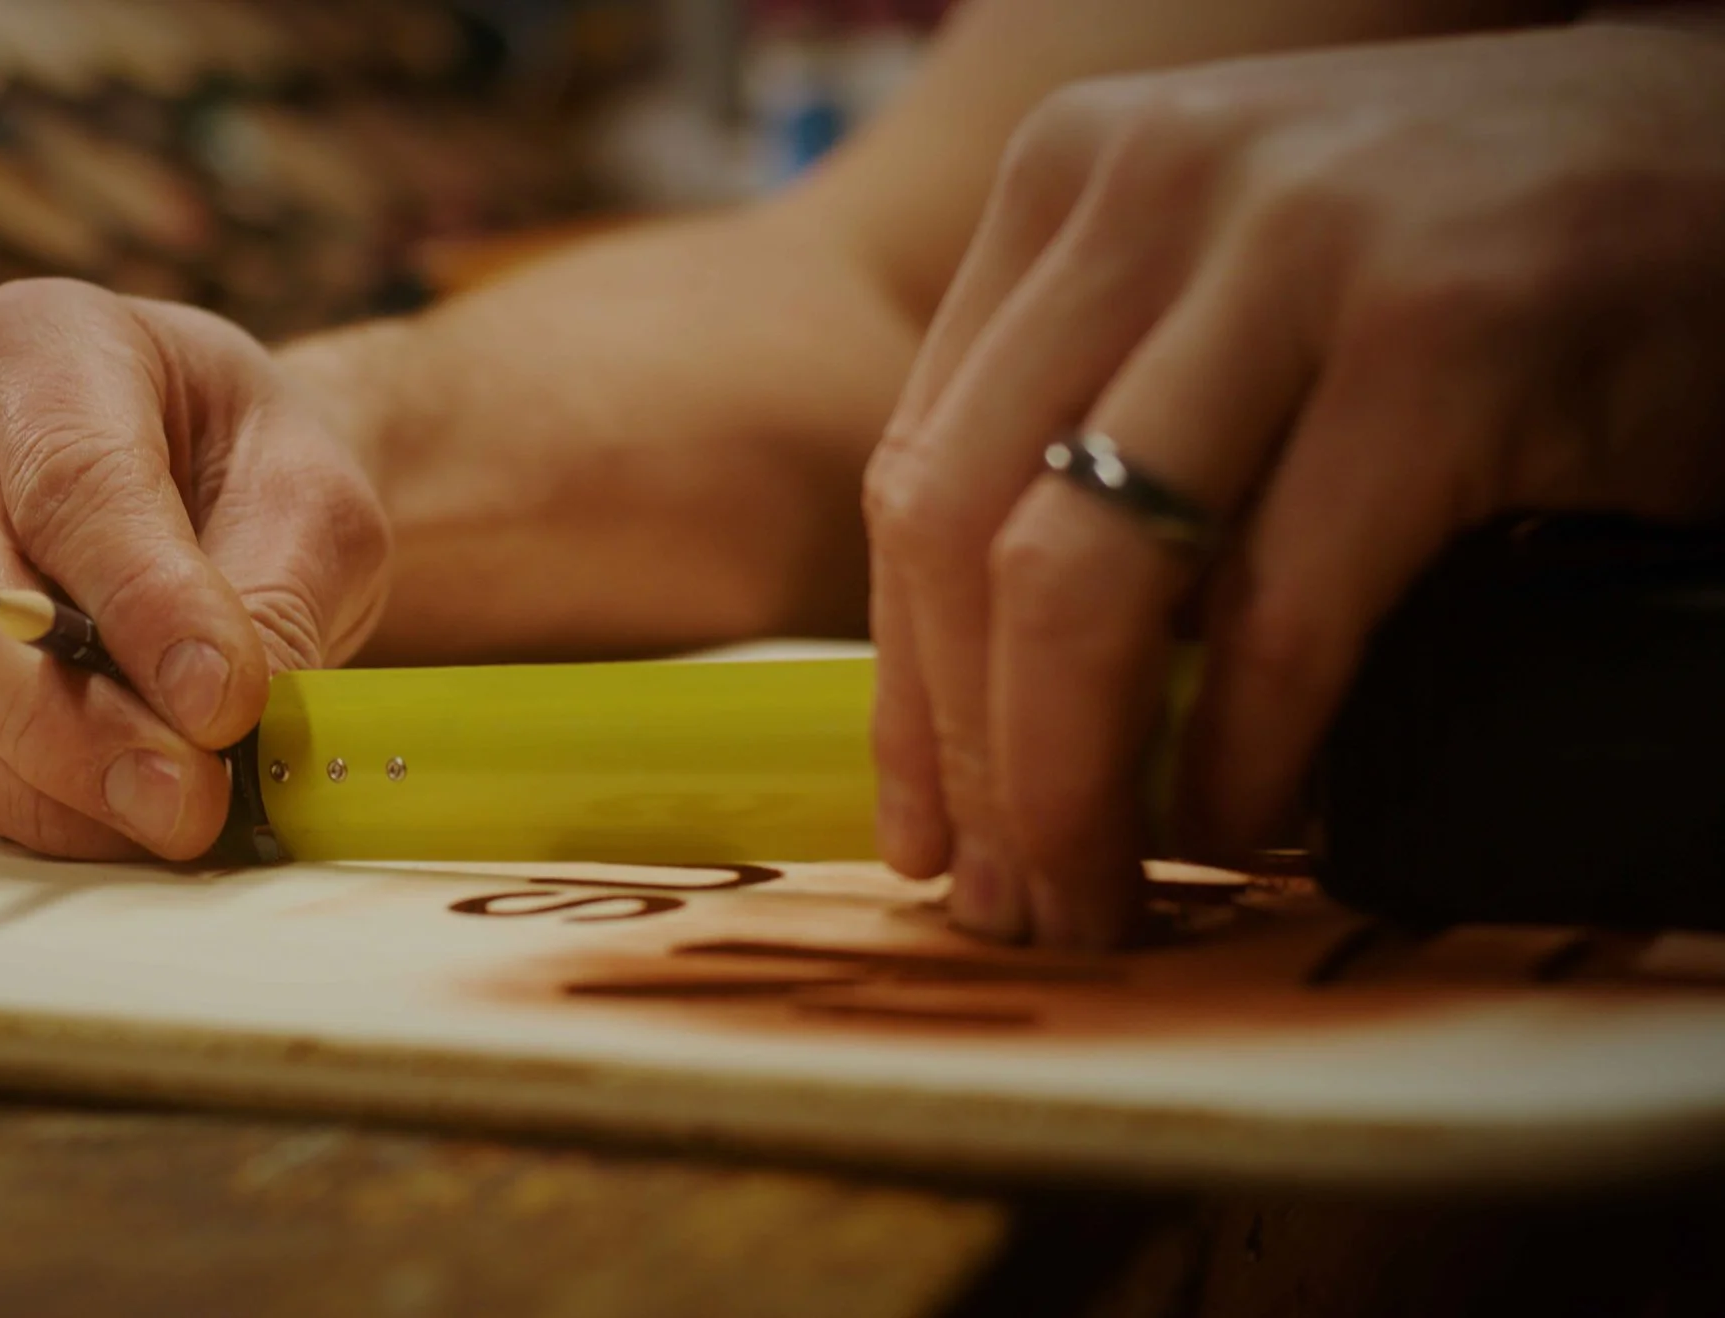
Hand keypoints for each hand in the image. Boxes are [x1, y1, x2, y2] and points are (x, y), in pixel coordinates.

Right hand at [0, 280, 390, 858]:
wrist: (204, 493)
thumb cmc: (250, 476)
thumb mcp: (309, 503)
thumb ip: (275, 598)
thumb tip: (228, 727)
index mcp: (36, 349)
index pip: (69, 478)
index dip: (144, 603)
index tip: (225, 704)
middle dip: (69, 718)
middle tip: (188, 801)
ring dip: (37, 784)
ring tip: (166, 825)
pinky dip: (10, 808)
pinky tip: (111, 825)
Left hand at [863, 26, 1724, 945]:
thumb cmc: (1478, 254)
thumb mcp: (1239, 290)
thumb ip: (1109, 425)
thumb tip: (985, 702)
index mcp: (1074, 179)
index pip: (916, 473)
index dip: (907, 688)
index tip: (917, 835)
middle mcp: (1157, 190)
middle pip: (965, 534)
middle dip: (971, 761)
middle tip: (1005, 904)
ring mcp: (1297, 255)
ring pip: (1082, 581)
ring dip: (1070, 783)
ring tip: (1099, 899)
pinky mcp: (1446, 344)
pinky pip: (1279, 612)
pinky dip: (1245, 756)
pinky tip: (1246, 828)